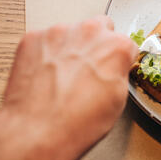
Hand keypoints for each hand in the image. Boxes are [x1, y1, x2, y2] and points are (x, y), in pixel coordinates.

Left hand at [0, 15, 137, 144]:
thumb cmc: (77, 122)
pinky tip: (47, 75)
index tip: (113, 67)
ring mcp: (59, 33)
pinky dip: (47, 53)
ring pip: (71, 32)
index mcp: (116, 47)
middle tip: (89, 69)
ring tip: (64, 77)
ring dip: (71, 48)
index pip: (126, 43)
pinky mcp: (34, 38)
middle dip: (97, 44)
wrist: (37, 132)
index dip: (120, 59)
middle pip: (100, 27)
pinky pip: (45, 40)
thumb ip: (119, 72)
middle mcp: (90, 32)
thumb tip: (114, 68)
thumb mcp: (118, 100)